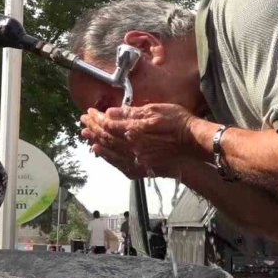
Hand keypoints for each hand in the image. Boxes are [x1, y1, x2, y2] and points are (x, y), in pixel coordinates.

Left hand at [80, 103, 199, 177]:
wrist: (194, 144)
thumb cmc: (178, 123)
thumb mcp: (156, 110)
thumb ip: (132, 113)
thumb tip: (111, 112)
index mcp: (135, 131)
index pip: (109, 124)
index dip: (97, 118)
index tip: (89, 112)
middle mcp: (132, 147)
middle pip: (107, 137)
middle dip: (93, 128)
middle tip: (83, 121)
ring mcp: (137, 159)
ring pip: (110, 151)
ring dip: (96, 141)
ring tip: (87, 135)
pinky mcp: (142, 167)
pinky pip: (119, 163)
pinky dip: (107, 156)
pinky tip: (101, 152)